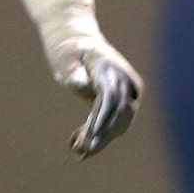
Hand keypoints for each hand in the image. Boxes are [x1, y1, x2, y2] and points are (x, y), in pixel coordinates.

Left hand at [19, 0, 144, 159]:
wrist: (77, 39)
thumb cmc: (68, 50)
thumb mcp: (64, 58)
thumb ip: (72, 70)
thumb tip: (81, 83)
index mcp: (109, 66)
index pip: (110, 98)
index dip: (102, 119)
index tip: (90, 137)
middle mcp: (125, 79)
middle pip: (119, 114)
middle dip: (102, 135)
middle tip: (81, 153)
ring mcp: (129, 90)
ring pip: (121, 122)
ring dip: (102, 139)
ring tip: (77, 151)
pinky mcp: (126, 101)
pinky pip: (117, 121)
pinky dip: (102, 134)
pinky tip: (78, 141)